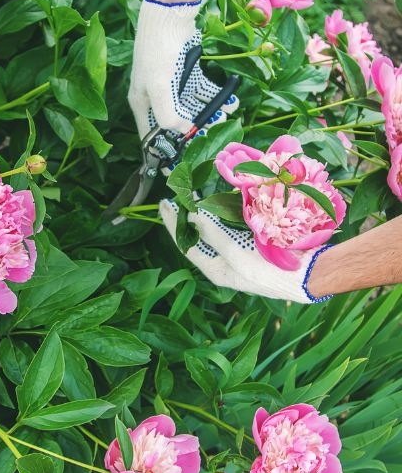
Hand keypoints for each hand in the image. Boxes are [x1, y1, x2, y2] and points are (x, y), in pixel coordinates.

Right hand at [129, 0, 238, 143]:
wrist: (169, 17)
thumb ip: (168, 115)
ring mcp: (172, 85)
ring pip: (191, 108)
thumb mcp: (159, 88)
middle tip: (210, 141)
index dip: (161, 153)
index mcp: (142, 104)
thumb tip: (183, 132)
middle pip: (174, 124)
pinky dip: (216, 98)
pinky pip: (203, 91)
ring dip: (208, 116)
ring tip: (224, 120)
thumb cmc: (157, 53)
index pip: (151, 136)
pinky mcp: (187, 73)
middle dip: (192, 133)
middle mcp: (155, 97)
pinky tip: (229, 103)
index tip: (174, 169)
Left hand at [160, 200, 330, 303]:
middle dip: (185, 218)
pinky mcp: (251, 244)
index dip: (173, 224)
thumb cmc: (269, 271)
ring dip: (203, 214)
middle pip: (197, 237)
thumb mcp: (236, 254)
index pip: (185, 244)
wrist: (308, 275)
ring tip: (192, 196)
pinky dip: (224, 213)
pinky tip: (219, 200)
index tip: (165, 205)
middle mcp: (223, 262)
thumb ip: (213, 235)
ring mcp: (237, 253)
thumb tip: (192, 216)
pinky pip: (232, 226)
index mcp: (215, 269)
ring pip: (214, 229)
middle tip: (174, 198)